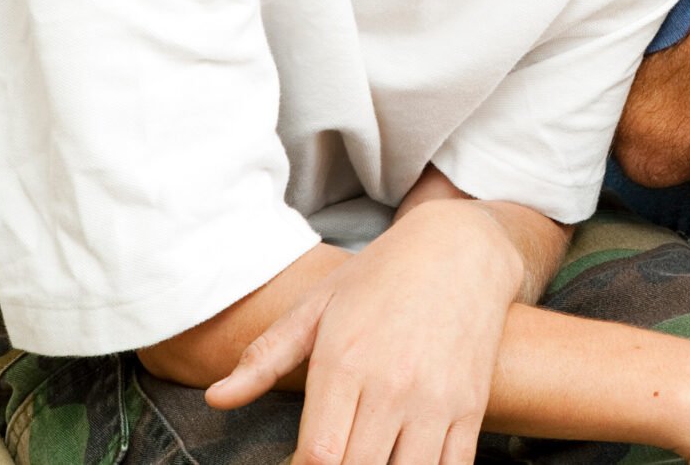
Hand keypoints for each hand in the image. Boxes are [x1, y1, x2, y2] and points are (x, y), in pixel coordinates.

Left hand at [207, 199, 524, 464]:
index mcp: (345, 363)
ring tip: (364, 457)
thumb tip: (217, 398)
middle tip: (325, 458)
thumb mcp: (318, 305)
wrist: (464, 245)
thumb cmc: (383, 274)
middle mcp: (394, 387)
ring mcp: (438, 399)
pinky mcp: (472, 405)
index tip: (295, 463)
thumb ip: (265, 357)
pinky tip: (401, 462)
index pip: (318, 456)